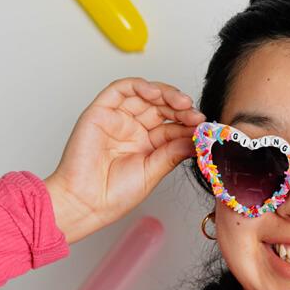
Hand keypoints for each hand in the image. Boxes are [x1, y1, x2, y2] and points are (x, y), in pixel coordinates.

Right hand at [45, 78, 205, 241]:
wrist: (86, 203)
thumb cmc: (115, 195)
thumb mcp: (153, 171)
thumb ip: (174, 152)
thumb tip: (198, 138)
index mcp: (148, 144)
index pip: (172, 125)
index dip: (188, 123)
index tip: (203, 125)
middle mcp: (133, 129)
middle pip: (161, 107)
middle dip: (180, 107)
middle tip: (194, 114)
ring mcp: (117, 119)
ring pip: (144, 94)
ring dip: (165, 93)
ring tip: (181, 103)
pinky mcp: (100, 111)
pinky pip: (120, 89)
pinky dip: (139, 86)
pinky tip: (155, 93)